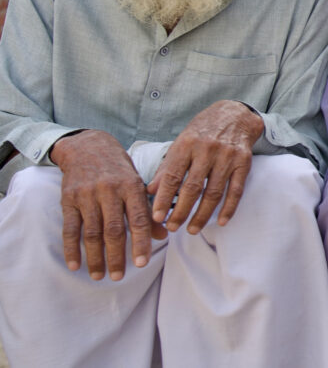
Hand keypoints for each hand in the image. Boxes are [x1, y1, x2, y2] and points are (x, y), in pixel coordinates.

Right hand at [50, 130, 159, 280]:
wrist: (88, 146)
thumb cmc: (119, 169)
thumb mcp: (137, 183)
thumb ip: (148, 209)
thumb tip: (162, 236)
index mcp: (132, 187)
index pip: (139, 219)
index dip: (141, 243)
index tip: (142, 263)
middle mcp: (110, 191)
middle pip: (114, 230)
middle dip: (117, 256)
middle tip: (119, 277)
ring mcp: (87, 195)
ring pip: (92, 233)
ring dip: (95, 258)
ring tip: (99, 276)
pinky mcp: (68, 199)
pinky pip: (70, 228)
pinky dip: (72, 249)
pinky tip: (75, 265)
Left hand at [148, 100, 263, 234]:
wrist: (235, 114)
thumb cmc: (203, 130)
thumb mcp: (181, 142)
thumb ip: (167, 167)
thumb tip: (150, 191)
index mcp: (187, 144)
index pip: (172, 176)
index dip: (163, 199)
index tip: (156, 218)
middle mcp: (207, 150)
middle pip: (193, 187)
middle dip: (181, 212)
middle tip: (172, 228)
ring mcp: (227, 156)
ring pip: (214, 192)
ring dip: (202, 214)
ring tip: (192, 229)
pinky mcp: (243, 163)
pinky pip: (236, 190)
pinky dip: (229, 208)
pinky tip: (221, 222)